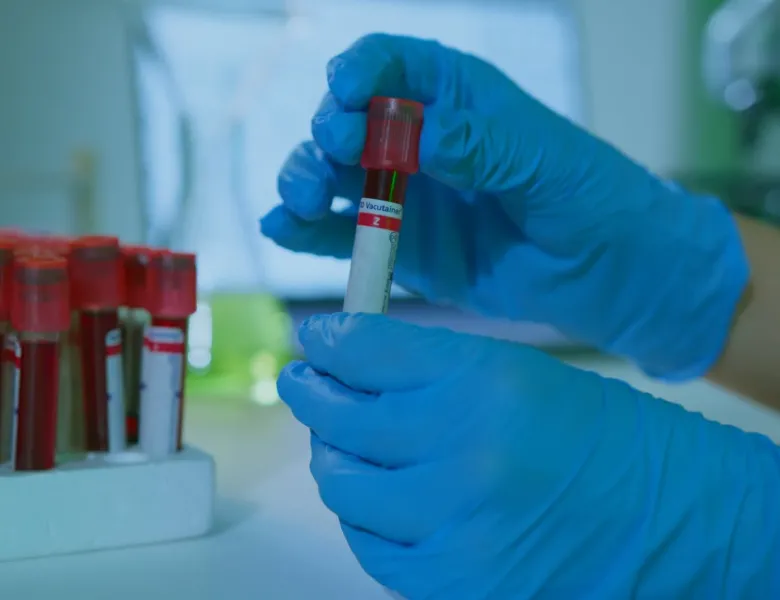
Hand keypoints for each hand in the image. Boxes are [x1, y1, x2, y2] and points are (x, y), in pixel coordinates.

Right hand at [260, 33, 747, 379]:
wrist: (607, 272)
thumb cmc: (590, 198)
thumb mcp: (543, 160)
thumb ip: (480, 146)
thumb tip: (417, 137)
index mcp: (458, 99)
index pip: (392, 66)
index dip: (361, 72)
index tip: (345, 92)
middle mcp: (421, 142)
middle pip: (349, 124)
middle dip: (326, 137)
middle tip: (330, 159)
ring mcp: (407, 196)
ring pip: (336, 179)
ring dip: (306, 181)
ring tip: (302, 200)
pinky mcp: (403, 247)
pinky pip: (345, 235)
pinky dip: (308, 232)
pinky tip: (283, 228)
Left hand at [278, 313, 779, 598]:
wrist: (660, 516)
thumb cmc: (587, 431)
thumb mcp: (510, 373)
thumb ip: (426, 368)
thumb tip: (345, 362)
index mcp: (482, 381)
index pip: (366, 351)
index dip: (328, 342)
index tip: (313, 341)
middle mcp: (462, 450)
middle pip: (340, 418)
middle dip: (313, 395)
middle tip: (306, 385)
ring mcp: (453, 525)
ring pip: (343, 486)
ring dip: (334, 460)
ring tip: (345, 447)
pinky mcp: (452, 583)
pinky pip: (370, 546)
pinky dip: (364, 517)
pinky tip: (378, 499)